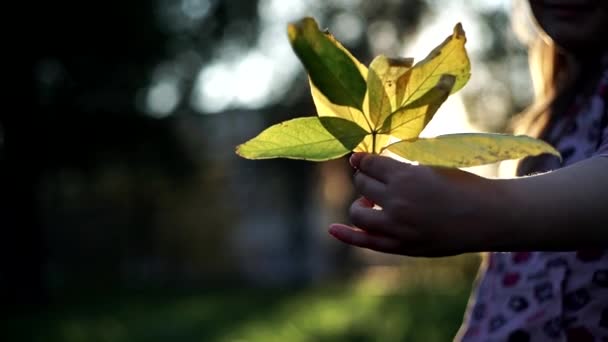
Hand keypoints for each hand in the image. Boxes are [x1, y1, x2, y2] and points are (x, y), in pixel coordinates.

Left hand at [329, 153, 496, 255]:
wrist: (488, 216)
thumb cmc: (463, 185)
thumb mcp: (432, 165)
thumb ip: (402, 165)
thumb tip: (371, 160)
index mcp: (405, 176)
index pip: (369, 163)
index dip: (363, 159)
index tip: (360, 158)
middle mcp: (397, 201)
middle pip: (362, 184)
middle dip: (366, 178)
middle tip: (377, 179)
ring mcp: (397, 226)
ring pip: (358, 211)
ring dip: (361, 201)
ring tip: (373, 200)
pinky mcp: (401, 245)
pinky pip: (364, 241)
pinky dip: (346, 234)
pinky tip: (333, 229)